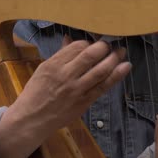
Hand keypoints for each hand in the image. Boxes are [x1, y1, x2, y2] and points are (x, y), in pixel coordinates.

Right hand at [0, 35, 130, 157]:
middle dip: (104, 47)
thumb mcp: (44, 69)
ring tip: (122, 51)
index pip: (77, 46)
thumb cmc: (36, 92)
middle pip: (90, 56)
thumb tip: (70, 39)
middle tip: (111, 44)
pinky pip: (103, 87)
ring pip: (100, 71)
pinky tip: (126, 67)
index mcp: (54, 65)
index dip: (89, 42)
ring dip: (114, 59)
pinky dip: (116, 76)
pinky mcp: (84, 102)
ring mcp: (76, 90)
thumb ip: (60, 55)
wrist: (32, 119)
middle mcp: (66, 76)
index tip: (94, 43)